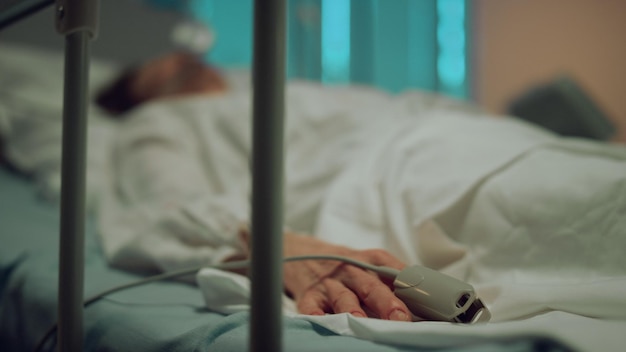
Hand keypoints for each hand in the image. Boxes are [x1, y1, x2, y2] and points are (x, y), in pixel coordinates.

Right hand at [281, 232, 411, 320]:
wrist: (302, 254)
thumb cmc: (345, 265)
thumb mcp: (370, 263)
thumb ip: (394, 279)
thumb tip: (424, 304)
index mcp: (371, 260)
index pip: (393, 271)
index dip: (409, 286)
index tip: (424, 301)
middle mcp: (351, 270)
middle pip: (371, 286)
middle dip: (386, 302)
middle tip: (400, 317)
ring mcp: (329, 283)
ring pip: (343, 297)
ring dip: (353, 309)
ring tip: (361, 321)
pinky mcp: (309, 295)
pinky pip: (311, 306)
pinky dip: (316, 314)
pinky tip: (322, 321)